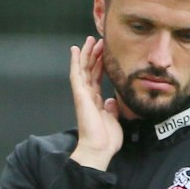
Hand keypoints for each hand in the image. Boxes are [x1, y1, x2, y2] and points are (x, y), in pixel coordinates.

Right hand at [67, 36, 121, 170]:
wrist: (99, 149)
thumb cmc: (106, 139)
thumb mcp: (113, 120)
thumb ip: (112, 108)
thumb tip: (111, 100)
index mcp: (96, 101)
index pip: (97, 78)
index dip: (100, 65)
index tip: (104, 53)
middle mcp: (88, 96)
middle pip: (89, 70)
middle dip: (94, 55)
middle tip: (98, 41)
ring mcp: (83, 94)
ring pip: (83, 68)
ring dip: (86, 53)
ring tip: (91, 40)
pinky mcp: (80, 95)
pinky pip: (76, 74)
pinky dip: (75, 61)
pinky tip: (76, 49)